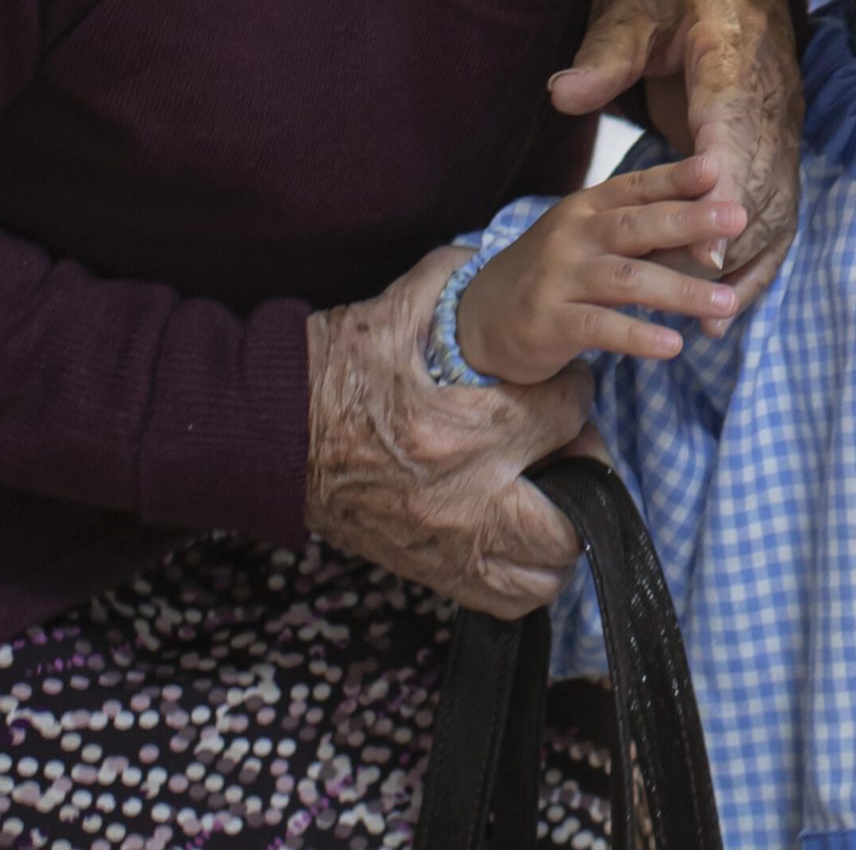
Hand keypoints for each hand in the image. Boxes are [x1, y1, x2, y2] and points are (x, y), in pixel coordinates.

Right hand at [306, 245, 591, 619]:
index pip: (565, 412)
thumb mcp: (397, 309)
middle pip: (572, 517)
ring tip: (551, 490)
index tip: (565, 381)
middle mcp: (462, 498)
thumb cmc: (334, 368)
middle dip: (586, 475)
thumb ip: (454, 278)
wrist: (270, 432)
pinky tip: (516, 529)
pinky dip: (524, 572)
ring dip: (561, 534)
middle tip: (571, 444)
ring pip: (544, 571)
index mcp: (461, 427)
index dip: (576, 390)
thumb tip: (495, 258)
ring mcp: (447, 546)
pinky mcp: (428, 572)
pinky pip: (505, 599)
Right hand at [456, 154, 745, 383]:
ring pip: (625, 280)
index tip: (718, 168)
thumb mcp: (590, 237)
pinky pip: (599, 328)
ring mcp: (558, 278)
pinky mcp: (548, 323)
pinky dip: (638, 336)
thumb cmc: (556, 272)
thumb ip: (640, 227)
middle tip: (738, 219)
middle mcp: (572, 235)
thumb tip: (710, 220)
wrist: (482, 317)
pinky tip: (673, 344)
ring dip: (680, 291)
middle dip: (689, 221)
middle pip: (635, 225)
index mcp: (586, 207)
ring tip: (727, 302)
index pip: (636, 187)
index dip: (676, 176)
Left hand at [549, 0, 803, 330]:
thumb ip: (603, 54)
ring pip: (777, 207)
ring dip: (746, 263)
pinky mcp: (775, 146)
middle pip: (761, 184)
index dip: (724, 195)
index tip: (709, 251)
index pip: (734, 134)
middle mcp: (768, 99)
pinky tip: (728, 306)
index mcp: (732, 58)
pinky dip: (757, 259)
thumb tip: (562, 93)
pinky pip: (778, 211)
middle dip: (728, 246)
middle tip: (686, 299)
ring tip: (708, 322)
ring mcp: (779, 125)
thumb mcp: (631, 6)